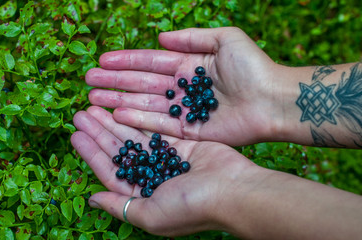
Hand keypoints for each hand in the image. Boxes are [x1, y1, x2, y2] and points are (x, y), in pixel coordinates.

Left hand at [71, 106, 256, 235]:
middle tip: (81, 114)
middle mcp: (152, 176)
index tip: (76, 136)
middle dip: (99, 133)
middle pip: (119, 151)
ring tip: (94, 107)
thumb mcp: (150, 214)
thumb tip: (93, 200)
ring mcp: (166, 159)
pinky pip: (154, 129)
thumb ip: (120, 207)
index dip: (92, 154)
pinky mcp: (180, 144)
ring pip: (134, 137)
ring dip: (113, 123)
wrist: (233, 190)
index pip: (110, 171)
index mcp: (142, 196)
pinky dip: (138, 119)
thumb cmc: (191, 206)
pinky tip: (121, 108)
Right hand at [85, 27, 285, 145]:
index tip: (102, 60)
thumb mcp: (225, 39)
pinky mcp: (189, 130)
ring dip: (119, 101)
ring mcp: (184, 109)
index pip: (151, 62)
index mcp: (189, 65)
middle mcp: (182, 88)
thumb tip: (160, 38)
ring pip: (145, 104)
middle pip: (142, 83)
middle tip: (89, 80)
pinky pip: (159, 124)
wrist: (272, 100)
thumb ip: (192, 38)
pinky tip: (116, 114)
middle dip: (115, 81)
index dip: (126, 61)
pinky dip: (138, 119)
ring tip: (94, 99)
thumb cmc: (253, 67)